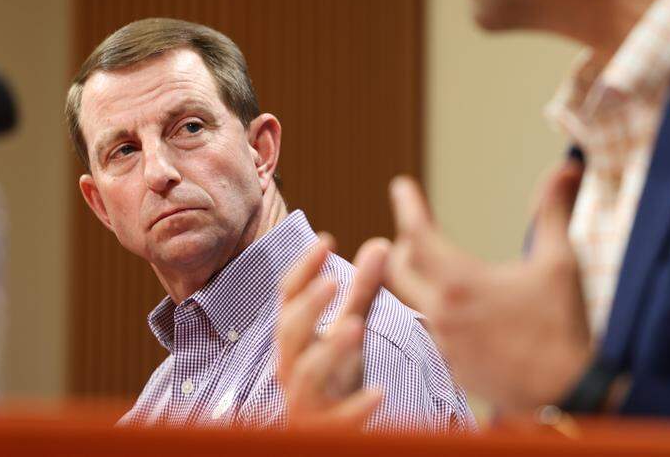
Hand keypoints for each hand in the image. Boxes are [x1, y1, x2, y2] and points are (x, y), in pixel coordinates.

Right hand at [276, 233, 388, 427]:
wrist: (328, 429)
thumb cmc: (336, 372)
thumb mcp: (349, 326)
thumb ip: (362, 290)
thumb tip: (380, 244)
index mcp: (295, 336)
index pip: (289, 297)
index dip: (304, 269)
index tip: (325, 239)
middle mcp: (291, 365)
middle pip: (289, 332)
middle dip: (308, 306)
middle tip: (332, 281)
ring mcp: (304, 399)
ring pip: (306, 374)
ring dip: (328, 349)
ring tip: (355, 326)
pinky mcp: (324, 429)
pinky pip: (336, 420)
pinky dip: (355, 406)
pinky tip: (379, 393)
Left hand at [384, 160, 593, 412]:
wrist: (570, 393)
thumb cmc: (563, 325)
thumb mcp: (560, 262)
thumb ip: (552, 211)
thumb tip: (565, 168)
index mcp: (461, 282)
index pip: (418, 234)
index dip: (408, 206)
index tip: (401, 186)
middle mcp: (442, 313)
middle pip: (398, 270)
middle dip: (403, 245)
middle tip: (415, 231)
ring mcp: (444, 344)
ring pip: (410, 303)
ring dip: (414, 281)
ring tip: (428, 268)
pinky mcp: (452, 369)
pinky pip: (429, 332)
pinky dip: (433, 312)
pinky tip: (450, 310)